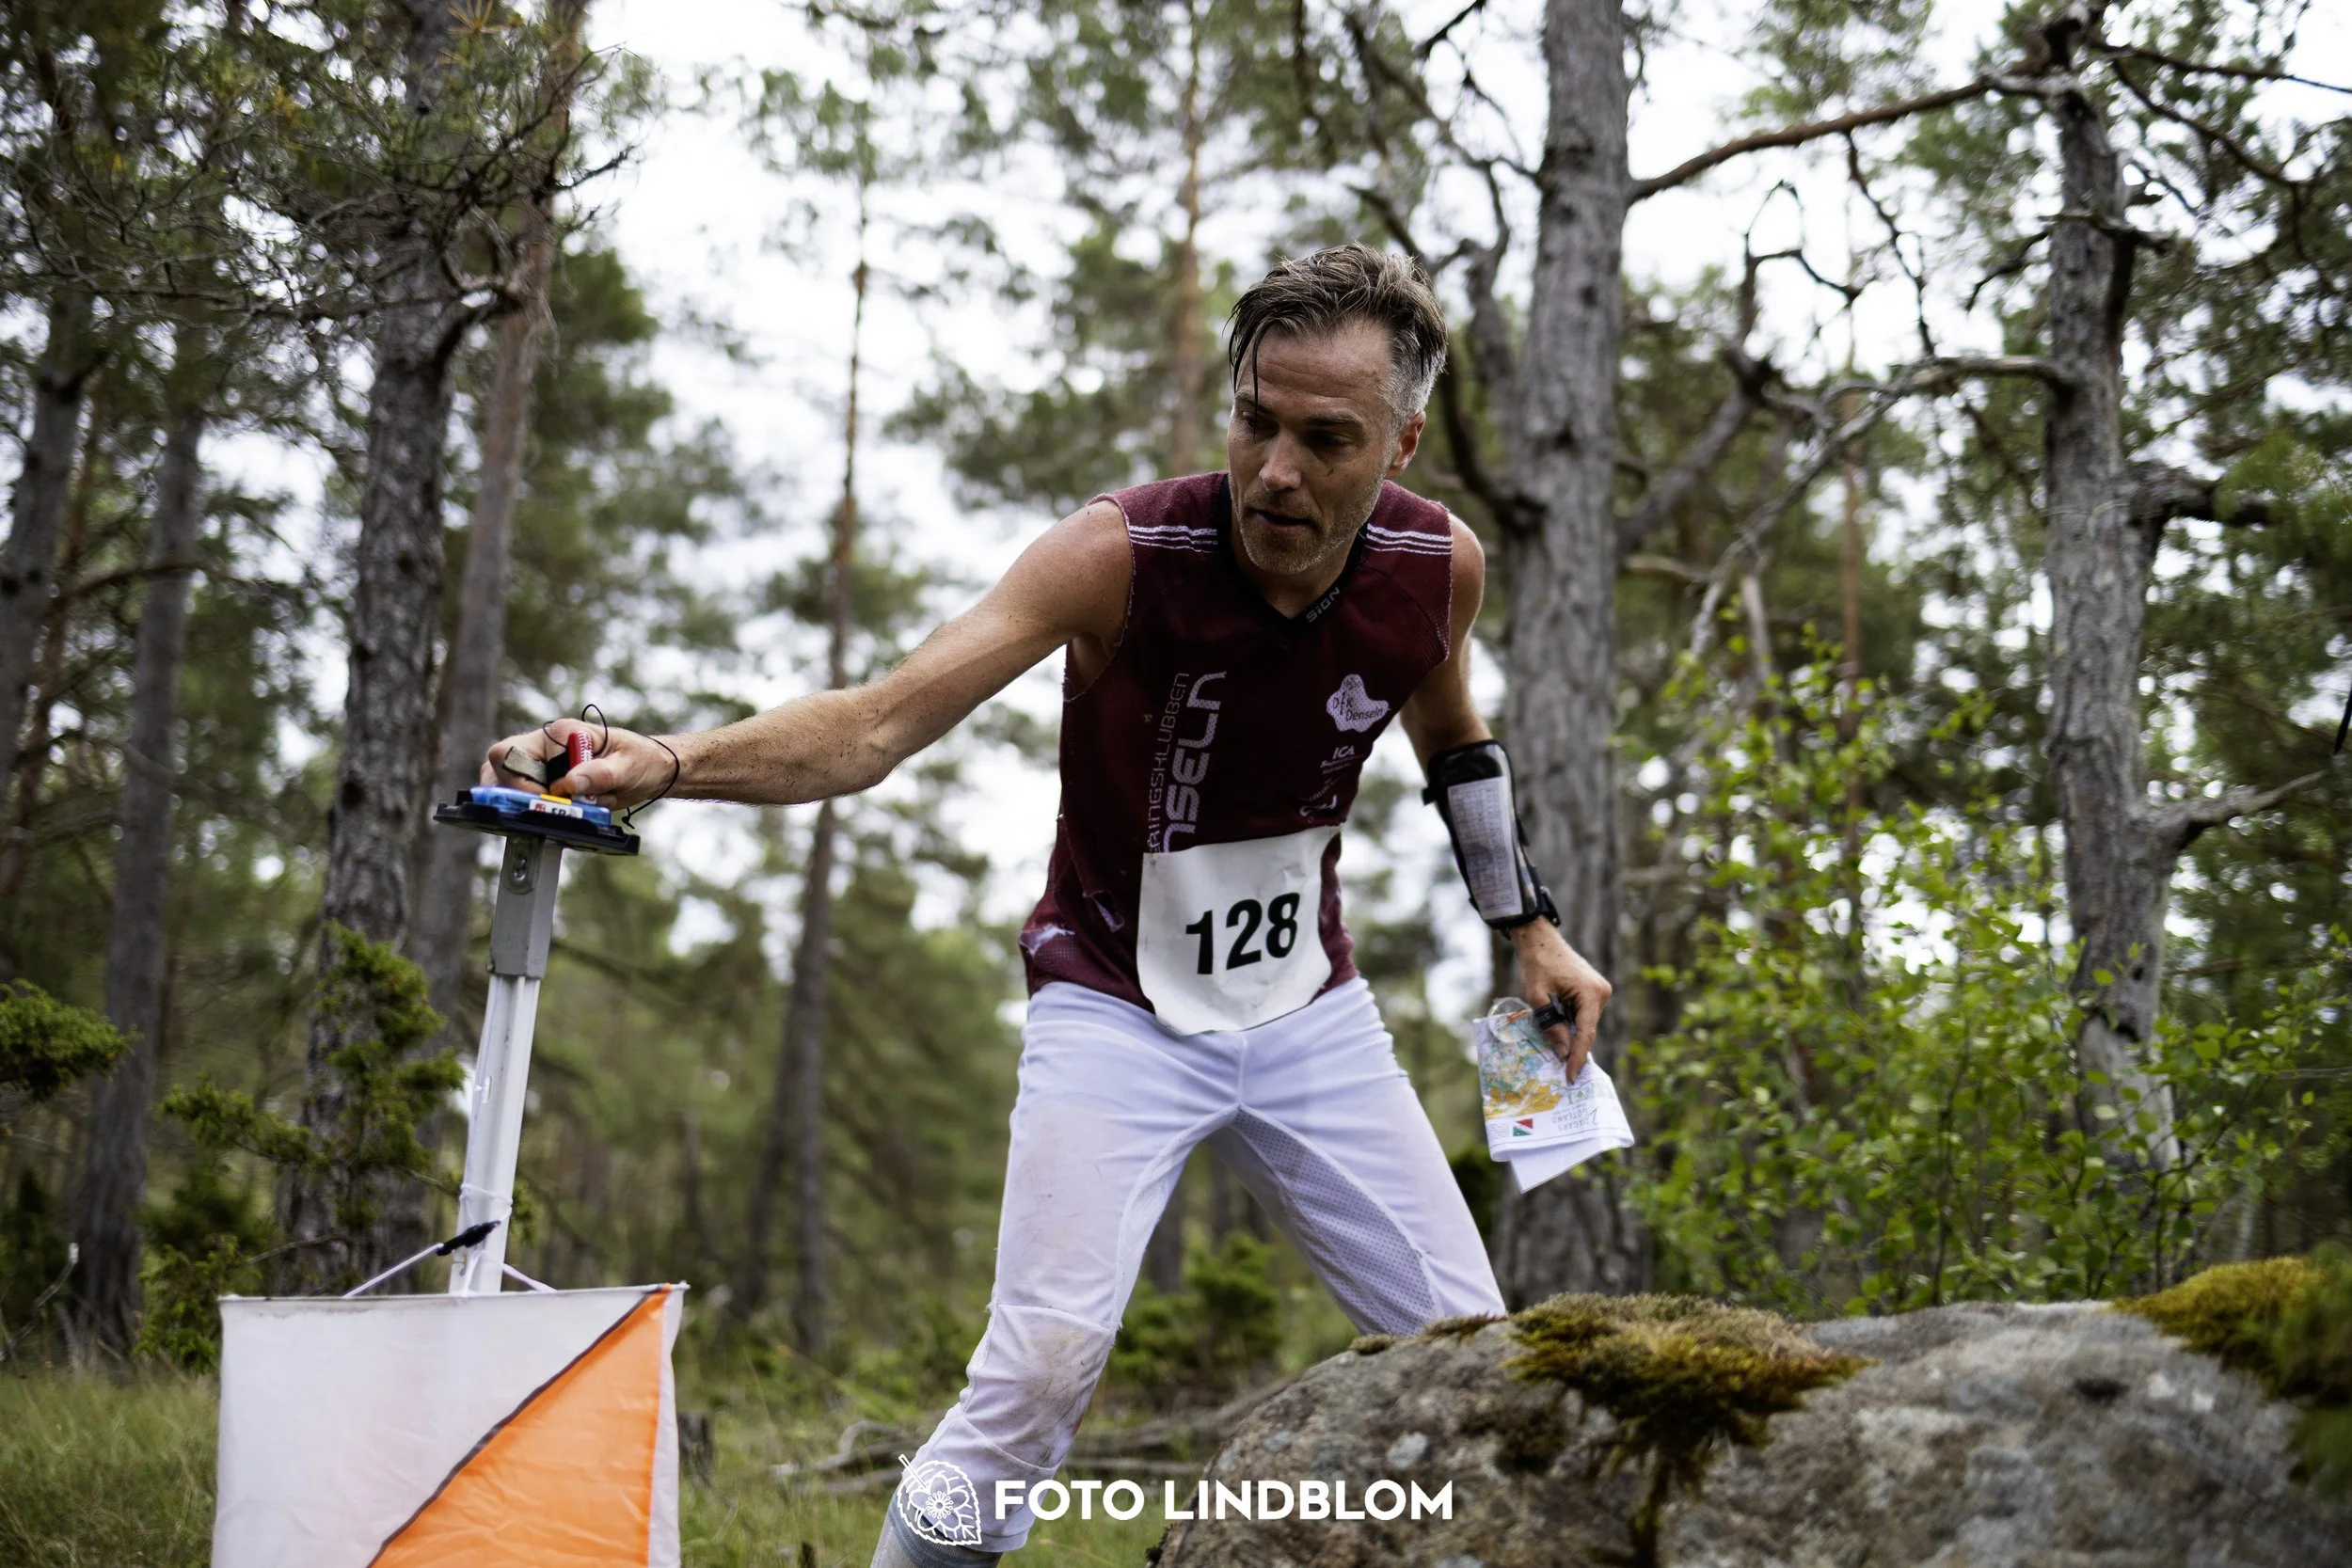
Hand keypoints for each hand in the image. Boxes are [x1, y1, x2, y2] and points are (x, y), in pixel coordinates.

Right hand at [482, 719, 681, 808]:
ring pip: (512, 790)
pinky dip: (553, 813)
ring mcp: (545, 767)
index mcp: (558, 734)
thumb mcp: (627, 767)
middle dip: (523, 796)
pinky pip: (534, 803)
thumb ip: (599, 774)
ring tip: (579, 804)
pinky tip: (583, 807)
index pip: (510, 753)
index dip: (519, 781)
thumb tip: (567, 784)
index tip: (549, 797)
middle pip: (498, 770)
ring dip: (540, 806)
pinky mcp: (550, 784)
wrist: (655, 770)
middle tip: (559, 806)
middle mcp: (544, 747)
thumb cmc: (643, 760)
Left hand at [1511, 921, 1610, 1079]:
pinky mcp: (1594, 991)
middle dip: (1573, 1047)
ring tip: (1554, 1039)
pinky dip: (1572, 1022)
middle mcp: (1601, 993)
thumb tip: (1563, 1053)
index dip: (1577, 1057)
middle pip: (1587, 1030)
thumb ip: (1551, 1026)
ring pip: (1586, 1023)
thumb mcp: (1537, 998)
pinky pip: (1584, 1014)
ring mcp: (1600, 991)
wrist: (1540, 940)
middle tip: (1561, 1069)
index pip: (1586, 1034)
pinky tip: (1559, 1026)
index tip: (1571, 1077)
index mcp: (1591, 993)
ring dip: (1571, 1032)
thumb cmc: (1537, 964)